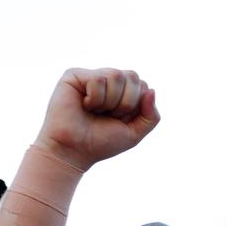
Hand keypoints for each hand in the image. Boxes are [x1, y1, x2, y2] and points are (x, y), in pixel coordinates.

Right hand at [33, 68, 159, 171]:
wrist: (73, 151)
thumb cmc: (101, 142)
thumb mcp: (135, 133)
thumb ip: (151, 116)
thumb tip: (151, 89)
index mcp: (123, 92)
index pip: (143, 86)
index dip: (135, 107)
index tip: (119, 120)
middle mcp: (108, 81)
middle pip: (133, 76)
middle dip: (126, 102)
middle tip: (108, 115)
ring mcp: (92, 77)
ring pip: (116, 75)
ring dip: (109, 101)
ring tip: (95, 110)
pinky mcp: (75, 75)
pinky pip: (98, 79)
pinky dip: (95, 98)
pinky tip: (84, 105)